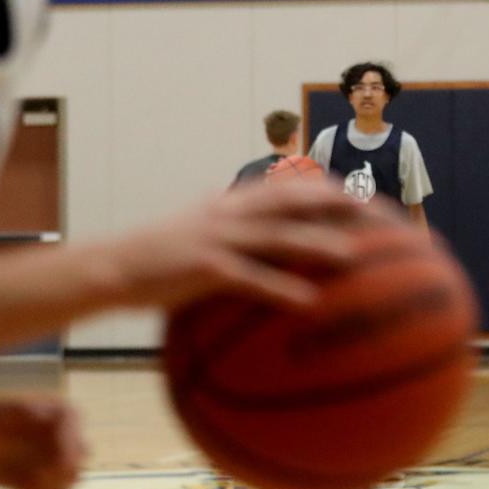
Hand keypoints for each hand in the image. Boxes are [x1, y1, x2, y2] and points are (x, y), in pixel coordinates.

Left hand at [0, 395, 85, 488]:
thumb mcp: (1, 412)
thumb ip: (21, 412)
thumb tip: (41, 415)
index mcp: (65, 415)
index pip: (76, 436)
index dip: (68, 453)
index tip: (52, 469)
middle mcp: (68, 438)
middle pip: (80, 461)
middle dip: (62, 475)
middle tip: (34, 482)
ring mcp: (59, 460)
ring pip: (71, 482)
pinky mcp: (47, 480)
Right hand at [113, 177, 416, 310]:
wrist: (113, 265)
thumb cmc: (160, 255)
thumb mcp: (198, 228)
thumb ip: (230, 222)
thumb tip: (257, 224)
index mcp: (233, 203)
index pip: (289, 186)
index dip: (328, 188)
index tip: (364, 198)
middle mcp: (231, 212)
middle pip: (293, 200)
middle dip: (335, 203)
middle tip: (376, 215)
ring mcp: (218, 237)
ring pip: (277, 235)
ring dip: (317, 242)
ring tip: (354, 255)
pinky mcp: (204, 266)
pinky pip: (250, 278)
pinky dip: (281, 288)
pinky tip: (309, 303)